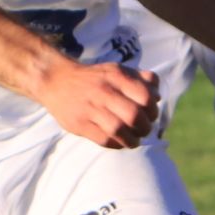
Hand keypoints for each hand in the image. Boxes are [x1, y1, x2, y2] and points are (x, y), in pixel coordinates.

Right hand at [34, 61, 160, 148]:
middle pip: (133, 115)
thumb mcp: (117, 70)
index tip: (151, 115)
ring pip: (119, 129)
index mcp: (116, 77)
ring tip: (134, 140)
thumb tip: (158, 96)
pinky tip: (120, 142)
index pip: (145, 96)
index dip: (153, 110)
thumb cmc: (94, 78)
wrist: (56, 80)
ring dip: (132, 139)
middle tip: (144, 130)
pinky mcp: (79, 123)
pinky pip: (103, 139)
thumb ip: (140, 79)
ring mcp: (90, 108)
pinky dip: (117, 144)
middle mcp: (103, 91)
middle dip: (145, 127)